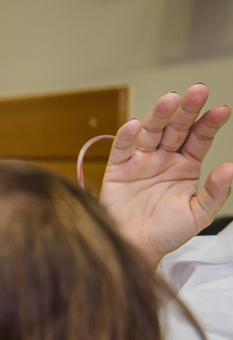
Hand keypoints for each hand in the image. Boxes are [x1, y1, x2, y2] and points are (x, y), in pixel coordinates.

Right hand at [100, 83, 231, 264]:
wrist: (135, 248)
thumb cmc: (166, 232)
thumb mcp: (198, 214)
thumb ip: (215, 191)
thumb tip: (231, 168)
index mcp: (185, 166)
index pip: (199, 138)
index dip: (209, 124)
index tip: (222, 110)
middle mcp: (163, 158)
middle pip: (176, 128)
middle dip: (187, 109)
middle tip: (198, 91)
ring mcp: (140, 161)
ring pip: (151, 132)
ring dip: (160, 115)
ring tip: (170, 99)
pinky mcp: (117, 169)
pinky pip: (122, 149)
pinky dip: (127, 136)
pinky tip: (136, 124)